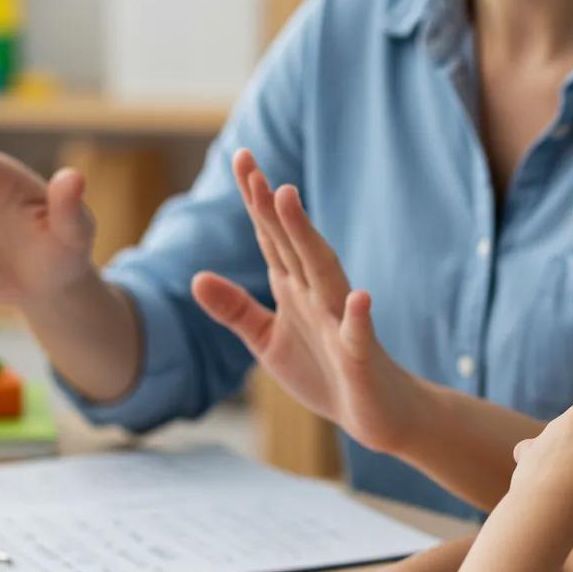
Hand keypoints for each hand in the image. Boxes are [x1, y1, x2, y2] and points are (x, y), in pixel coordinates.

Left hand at [192, 149, 420, 453]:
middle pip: (293, 245)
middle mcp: (318, 296)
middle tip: (253, 170)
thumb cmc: (325, 373)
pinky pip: (360, 335)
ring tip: (289, 200)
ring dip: (306, 238)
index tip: (242, 159)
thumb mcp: (268, 342)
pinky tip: (360, 298)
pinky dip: (359, 317)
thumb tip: (196, 278)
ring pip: (323, 274)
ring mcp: (341, 323)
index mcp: (294, 290)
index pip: (272, 238)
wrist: (376, 412)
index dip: (255, 203)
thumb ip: (235, 310)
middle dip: (273, 209)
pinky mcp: (361, 356)